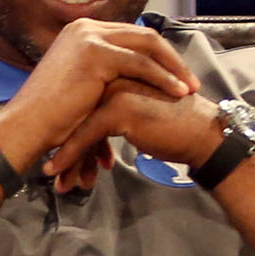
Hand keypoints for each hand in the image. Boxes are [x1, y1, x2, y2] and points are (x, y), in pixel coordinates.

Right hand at [0, 18, 198, 171]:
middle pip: (142, 36)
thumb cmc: (49, 117)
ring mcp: (90, 38)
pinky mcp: (96, 54)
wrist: (26, 127)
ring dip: (173, 67)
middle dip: (171, 59)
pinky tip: (178, 93)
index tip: (176, 76)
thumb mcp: (77, 85)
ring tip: (191, 88)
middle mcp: (84, 28)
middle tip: (191, 81)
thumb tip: (124, 82)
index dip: (157, 56)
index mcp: (79, 32)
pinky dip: (164, 78)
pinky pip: (142, 64)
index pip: (129, 36)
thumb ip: (100, 75)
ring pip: (147, 46)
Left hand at [41, 80, 227, 193]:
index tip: (57, 158)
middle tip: (52, 173)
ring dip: (66, 156)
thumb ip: (113, 115)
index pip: (83, 104)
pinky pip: (86, 134)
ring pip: (78, 125)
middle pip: (78, 114)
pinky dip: (70, 154)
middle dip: (64, 147)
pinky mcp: (120, 109)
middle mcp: (113, 77)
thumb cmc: (174, 128)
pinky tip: (58, 172)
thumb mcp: (136, 115)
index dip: (69, 134)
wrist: (202, 135)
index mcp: (116, 73)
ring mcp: (116, 90)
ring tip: (56, 181)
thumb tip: (90, 138)